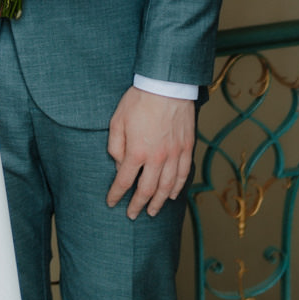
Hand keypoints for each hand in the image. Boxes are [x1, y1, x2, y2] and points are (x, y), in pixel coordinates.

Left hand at [106, 86, 195, 217]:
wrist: (166, 85)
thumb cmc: (139, 100)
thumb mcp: (117, 120)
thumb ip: (116, 147)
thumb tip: (120, 166)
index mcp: (137, 152)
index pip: (124, 181)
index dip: (117, 194)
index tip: (111, 203)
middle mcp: (157, 158)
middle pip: (146, 190)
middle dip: (137, 205)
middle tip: (132, 215)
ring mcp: (174, 154)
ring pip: (167, 187)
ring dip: (158, 202)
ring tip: (152, 211)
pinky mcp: (187, 148)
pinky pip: (183, 174)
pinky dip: (177, 188)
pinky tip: (172, 195)